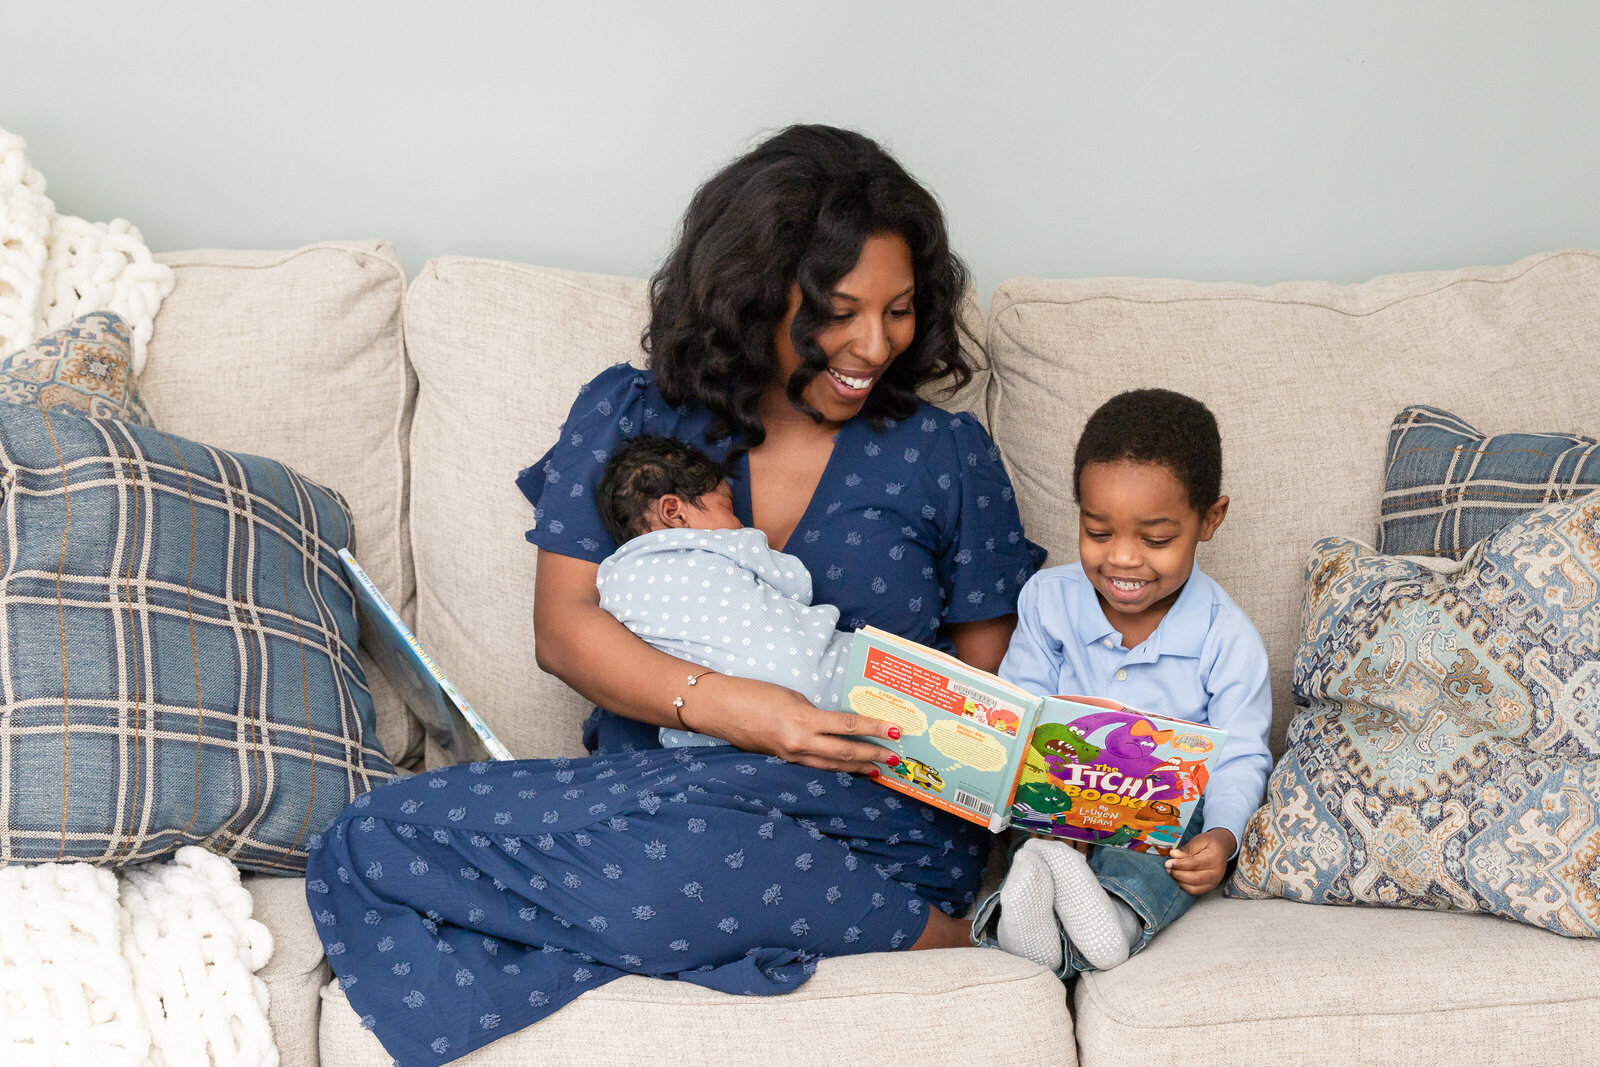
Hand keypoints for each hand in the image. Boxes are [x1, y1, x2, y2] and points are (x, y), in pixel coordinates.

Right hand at [689, 674, 900, 774]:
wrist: (721, 709)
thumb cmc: (755, 694)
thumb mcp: (792, 697)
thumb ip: (815, 714)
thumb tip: (833, 725)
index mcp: (804, 721)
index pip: (848, 727)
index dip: (874, 729)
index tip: (894, 730)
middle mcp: (800, 743)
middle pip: (846, 753)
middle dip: (873, 756)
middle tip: (896, 758)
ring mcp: (792, 756)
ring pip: (833, 765)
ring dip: (858, 768)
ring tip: (879, 769)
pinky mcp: (785, 760)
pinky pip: (817, 766)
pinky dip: (836, 768)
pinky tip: (848, 769)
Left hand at [1163, 828, 1234, 895]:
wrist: (1222, 848)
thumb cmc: (1209, 843)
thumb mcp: (1200, 839)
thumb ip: (1187, 848)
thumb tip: (1173, 855)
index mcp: (1214, 858)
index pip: (1195, 864)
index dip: (1179, 865)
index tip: (1168, 863)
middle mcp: (1217, 872)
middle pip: (1194, 878)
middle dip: (1178, 874)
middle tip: (1167, 869)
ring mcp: (1214, 881)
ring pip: (1194, 887)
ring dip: (1179, 881)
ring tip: (1171, 873)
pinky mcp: (1210, 887)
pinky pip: (1195, 891)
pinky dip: (1184, 887)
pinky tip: (1177, 879)